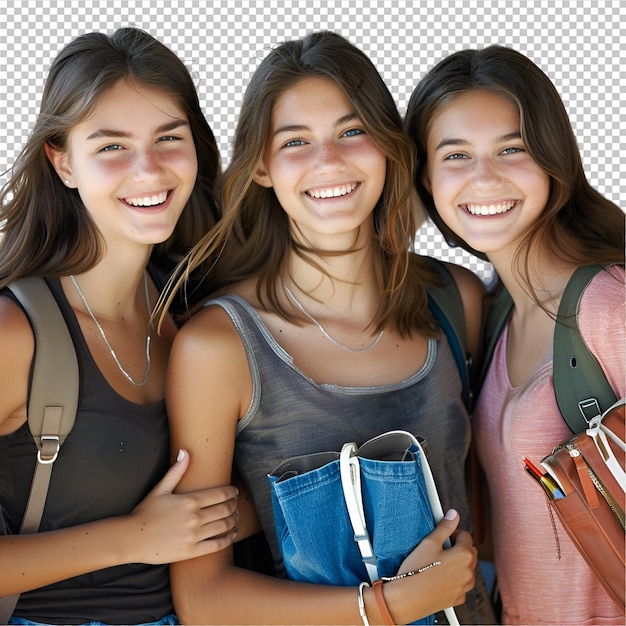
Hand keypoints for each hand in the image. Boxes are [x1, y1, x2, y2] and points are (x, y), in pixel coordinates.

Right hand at [122, 449, 238, 564]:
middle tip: (236, 504)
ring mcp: (194, 535)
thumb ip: (176, 470)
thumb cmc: (145, 512)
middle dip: (234, 505)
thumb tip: (185, 451)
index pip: (220, 494)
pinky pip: (217, 545)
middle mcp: (194, 518)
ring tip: (235, 517)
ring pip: (224, 526)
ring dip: (234, 520)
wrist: (132, 538)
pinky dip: (228, 539)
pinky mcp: (191, 551)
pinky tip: (232, 534)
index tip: (234, 491)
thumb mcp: (160, 489)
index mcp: (189, 500)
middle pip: (225, 509)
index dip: (231, 492)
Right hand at [394, 509, 476, 617]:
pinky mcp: (458, 598)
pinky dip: (455, 578)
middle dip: (458, 547)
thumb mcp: (429, 542)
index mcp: (464, 555)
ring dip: (458, 563)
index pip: (465, 535)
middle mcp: (469, 572)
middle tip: (440, 547)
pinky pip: (462, 584)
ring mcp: (464, 587)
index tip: (443, 535)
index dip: (453, 532)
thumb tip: (453, 515)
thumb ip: (445, 527)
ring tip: (438, 562)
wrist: (407, 598)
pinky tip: (439, 576)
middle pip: (470, 552)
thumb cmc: (417, 571)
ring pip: (467, 568)